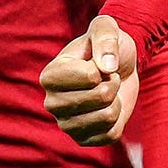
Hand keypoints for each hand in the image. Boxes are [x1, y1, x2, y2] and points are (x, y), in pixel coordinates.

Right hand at [41, 15, 139, 145]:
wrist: (118, 67)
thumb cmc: (107, 45)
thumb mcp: (106, 28)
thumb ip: (105, 38)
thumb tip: (107, 67)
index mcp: (50, 76)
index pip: (90, 77)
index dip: (104, 67)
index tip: (98, 62)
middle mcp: (52, 103)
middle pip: (99, 97)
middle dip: (113, 83)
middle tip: (106, 77)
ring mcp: (66, 124)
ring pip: (106, 117)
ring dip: (116, 101)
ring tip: (106, 91)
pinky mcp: (83, 139)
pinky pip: (110, 134)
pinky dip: (118, 119)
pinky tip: (107, 107)